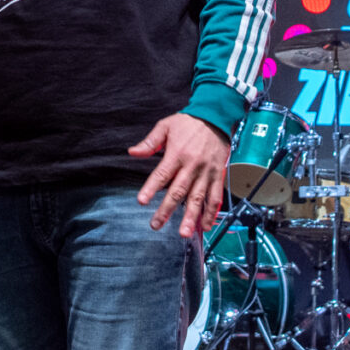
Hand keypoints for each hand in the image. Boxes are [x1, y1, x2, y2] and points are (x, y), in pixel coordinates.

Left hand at [131, 113, 228, 238]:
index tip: (142, 201)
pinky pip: (215, 196)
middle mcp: (192, 165)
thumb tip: (132, 152)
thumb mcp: (165, 126)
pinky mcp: (217, 175)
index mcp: (177, 154)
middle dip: (167, 210)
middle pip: (178, 191)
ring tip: (184, 232)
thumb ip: (150, 142)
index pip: (161, 174)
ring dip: (191, 216)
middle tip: (156, 225)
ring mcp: (206, 172)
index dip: (151, 188)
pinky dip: (211, 212)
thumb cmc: (188, 122)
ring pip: (198, 198)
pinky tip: (205, 225)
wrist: (215, 117)